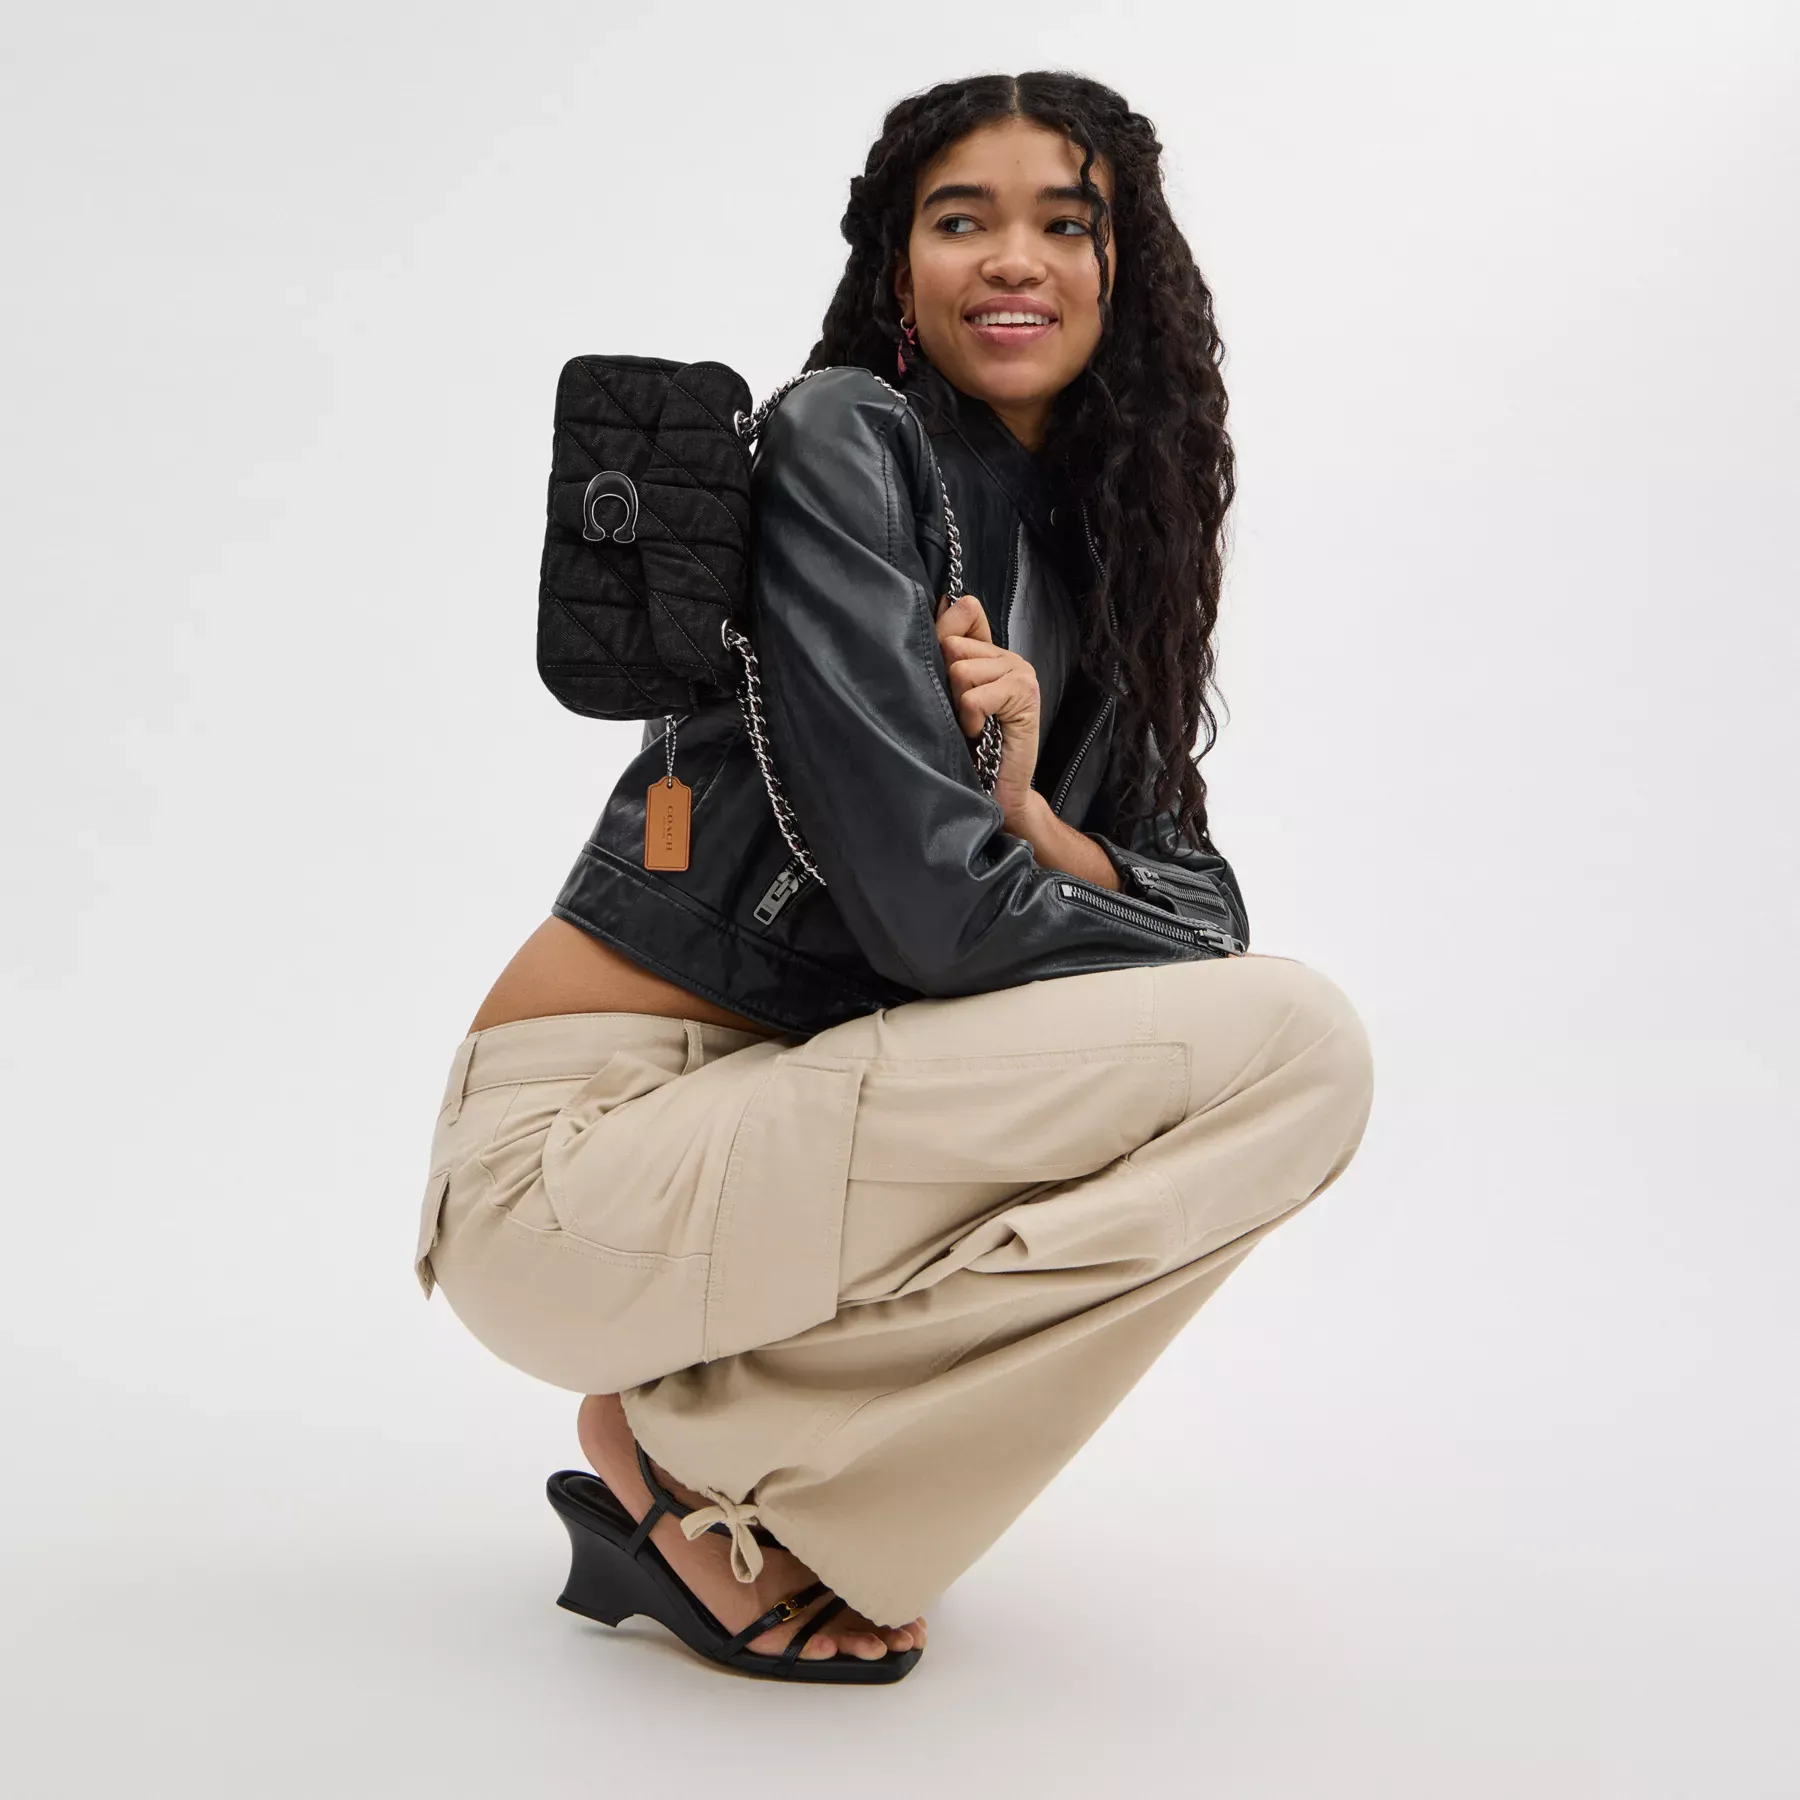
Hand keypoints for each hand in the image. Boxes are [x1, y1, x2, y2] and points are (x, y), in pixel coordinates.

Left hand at [935, 591, 1040, 824]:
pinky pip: (974, 696)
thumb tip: (950, 600)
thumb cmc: (969, 746)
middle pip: (953, 644)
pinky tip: (981, 732)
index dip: (943, 643)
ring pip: (961, 670)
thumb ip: (947, 647)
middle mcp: (1007, 655)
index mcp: (989, 652)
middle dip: (947, 683)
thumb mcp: (949, 693)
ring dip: (958, 705)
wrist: (996, 790)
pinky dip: (970, 719)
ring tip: (971, 724)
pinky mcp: (1025, 693)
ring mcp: (1020, 671)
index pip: (962, 612)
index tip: (946, 682)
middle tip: (962, 712)